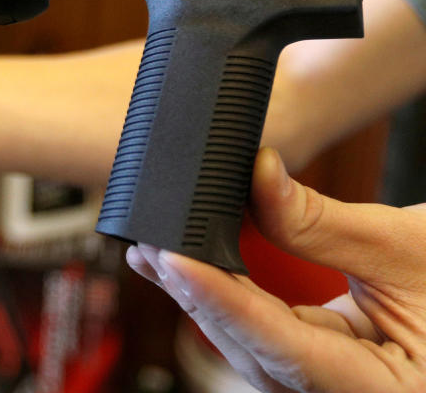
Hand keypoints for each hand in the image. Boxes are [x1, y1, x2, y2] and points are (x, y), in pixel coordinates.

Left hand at [126, 148, 425, 392]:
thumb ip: (323, 222)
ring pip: (254, 350)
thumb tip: (255, 176)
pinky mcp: (325, 370)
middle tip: (148, 246)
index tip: (171, 260)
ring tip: (158, 254)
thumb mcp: (406, 247)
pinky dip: (232, 303)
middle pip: (256, 352)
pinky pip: (268, 340)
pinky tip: (195, 272)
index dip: (222, 302)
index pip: (286, 348)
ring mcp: (336, 390)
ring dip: (205, 300)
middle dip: (199, 298)